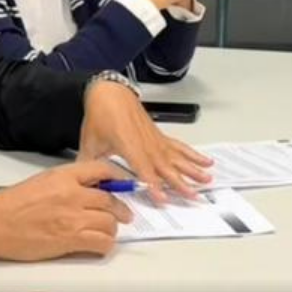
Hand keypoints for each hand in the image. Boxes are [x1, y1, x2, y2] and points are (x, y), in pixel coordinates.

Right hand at [0, 160, 132, 261]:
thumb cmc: (11, 205)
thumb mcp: (43, 182)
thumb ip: (68, 184)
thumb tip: (91, 192)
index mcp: (64, 176)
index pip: (102, 170)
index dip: (119, 179)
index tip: (125, 185)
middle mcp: (72, 194)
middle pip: (111, 201)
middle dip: (120, 210)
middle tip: (124, 215)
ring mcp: (72, 218)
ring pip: (109, 223)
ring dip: (111, 230)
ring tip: (106, 233)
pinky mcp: (70, 240)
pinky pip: (101, 242)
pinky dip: (104, 245)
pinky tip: (98, 245)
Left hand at [78, 80, 212, 202]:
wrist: (111, 92)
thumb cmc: (101, 115)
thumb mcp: (90, 141)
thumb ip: (88, 164)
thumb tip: (84, 182)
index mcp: (129, 146)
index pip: (143, 170)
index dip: (153, 185)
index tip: (162, 199)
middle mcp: (146, 144)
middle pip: (166, 167)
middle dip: (180, 183)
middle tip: (194, 196)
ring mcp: (156, 140)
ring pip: (177, 158)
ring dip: (193, 170)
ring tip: (207, 180)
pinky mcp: (160, 137)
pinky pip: (180, 147)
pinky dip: (193, 155)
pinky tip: (205, 161)